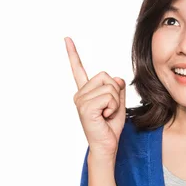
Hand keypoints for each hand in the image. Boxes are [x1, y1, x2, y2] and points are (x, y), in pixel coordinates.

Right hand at [64, 36, 125, 159]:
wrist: (106, 146)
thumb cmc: (110, 127)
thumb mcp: (118, 103)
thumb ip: (117, 88)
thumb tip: (116, 79)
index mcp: (85, 92)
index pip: (78, 69)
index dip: (72, 53)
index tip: (67, 39)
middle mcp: (80, 94)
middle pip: (107, 77)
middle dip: (116, 92)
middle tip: (109, 110)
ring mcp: (80, 100)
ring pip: (110, 87)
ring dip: (115, 102)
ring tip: (107, 115)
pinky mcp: (85, 107)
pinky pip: (109, 97)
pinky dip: (113, 107)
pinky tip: (104, 117)